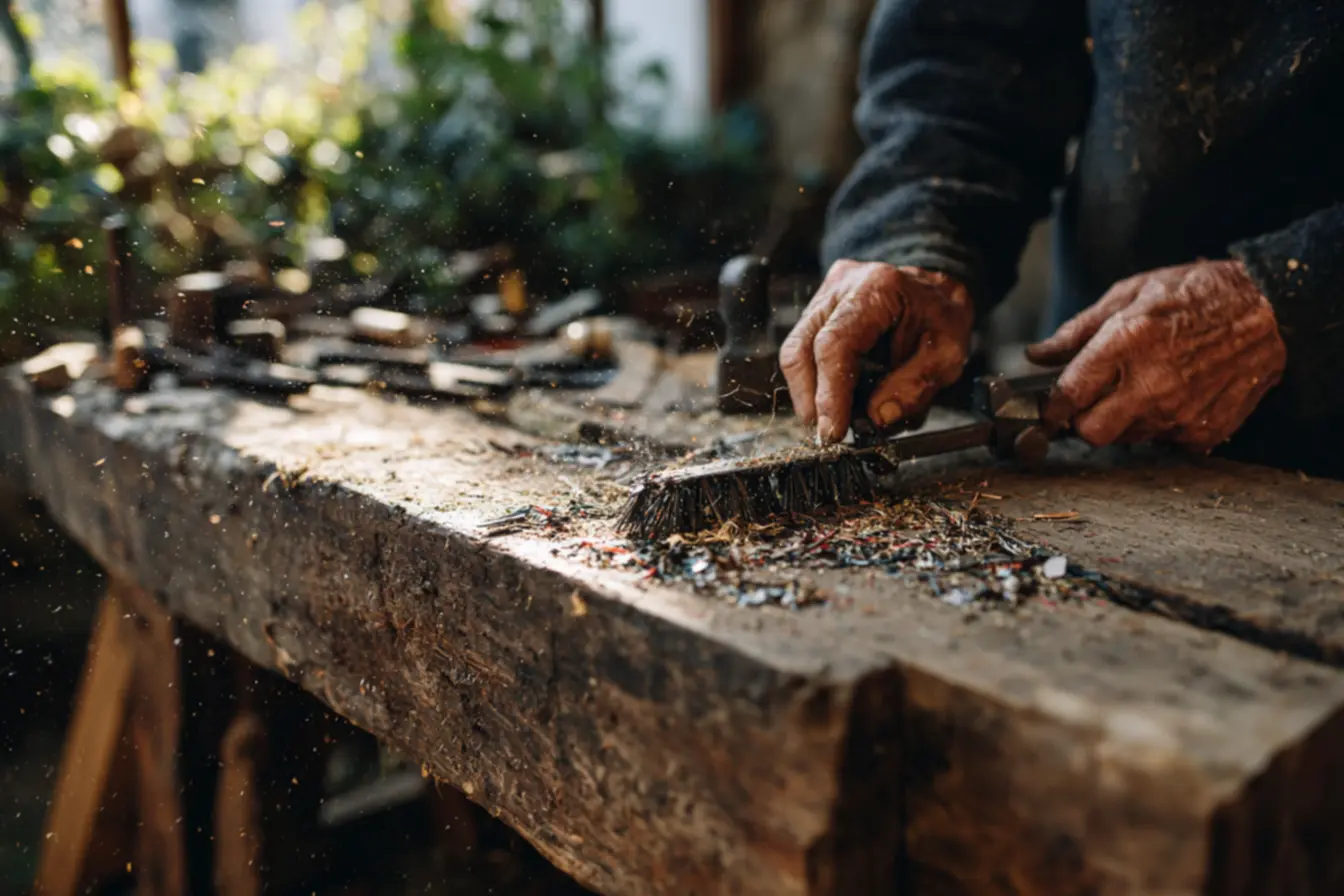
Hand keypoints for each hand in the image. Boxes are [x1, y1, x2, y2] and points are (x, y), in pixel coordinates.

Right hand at [780, 260, 972, 443]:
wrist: (937, 290)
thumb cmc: (942, 316)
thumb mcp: (948, 353)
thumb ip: (916, 386)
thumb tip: (879, 417)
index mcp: (878, 288)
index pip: (835, 344)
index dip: (829, 393)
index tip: (833, 431)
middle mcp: (842, 287)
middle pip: (801, 348)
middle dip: (810, 399)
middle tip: (829, 433)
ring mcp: (825, 298)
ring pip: (795, 352)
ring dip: (811, 394)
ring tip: (836, 417)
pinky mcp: (819, 313)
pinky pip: (804, 352)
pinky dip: (818, 382)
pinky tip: (838, 398)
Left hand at [1025, 260, 1285, 452]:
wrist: (1271, 307)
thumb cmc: (1197, 293)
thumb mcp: (1131, 293)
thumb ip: (1078, 330)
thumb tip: (1038, 354)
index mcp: (1127, 343)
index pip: (1069, 395)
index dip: (1052, 406)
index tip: (1050, 406)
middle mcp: (1152, 384)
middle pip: (1092, 433)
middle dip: (1084, 422)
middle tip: (1094, 402)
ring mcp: (1181, 412)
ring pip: (1128, 439)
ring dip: (1125, 421)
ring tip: (1144, 387)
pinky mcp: (1205, 430)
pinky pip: (1165, 442)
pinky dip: (1162, 425)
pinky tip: (1175, 395)